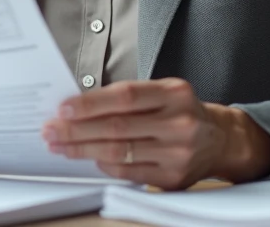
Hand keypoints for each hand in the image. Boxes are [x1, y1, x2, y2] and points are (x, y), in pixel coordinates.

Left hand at [42, 78, 269, 188]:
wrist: (220, 139)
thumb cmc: (181, 111)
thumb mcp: (163, 92)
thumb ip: (128, 98)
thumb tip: (79, 107)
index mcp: (174, 93)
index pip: (124, 97)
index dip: (90, 103)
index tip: (62, 108)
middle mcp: (179, 122)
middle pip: (117, 127)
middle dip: (76, 130)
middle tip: (50, 130)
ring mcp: (178, 153)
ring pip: (119, 152)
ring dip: (83, 149)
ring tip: (60, 145)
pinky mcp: (174, 178)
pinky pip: (129, 173)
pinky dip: (105, 165)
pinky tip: (88, 159)